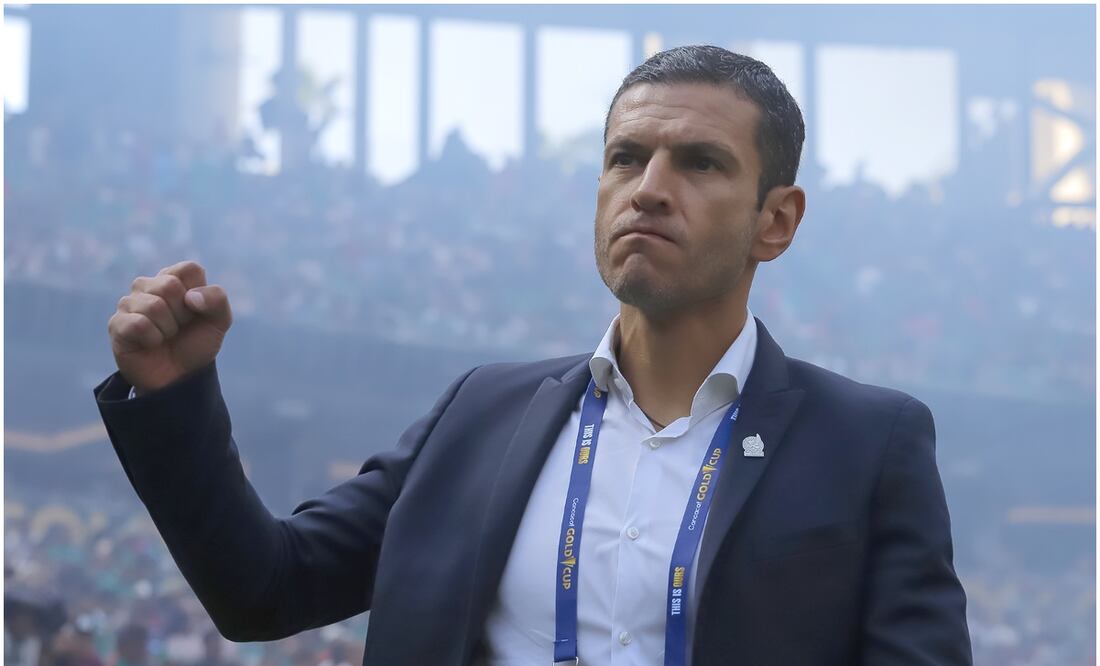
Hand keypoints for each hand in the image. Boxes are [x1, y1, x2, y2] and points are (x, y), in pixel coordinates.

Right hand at [108, 260, 232, 393]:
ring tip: (165, 336)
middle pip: (170, 285)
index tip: (196, 312)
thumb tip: (190, 297)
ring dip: (169, 329)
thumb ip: (217, 299)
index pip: (189, 269)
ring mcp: (129, 303)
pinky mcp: (117, 323)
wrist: (180, 376)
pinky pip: (139, 324)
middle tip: (179, 327)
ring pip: (154, 305)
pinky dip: (153, 338)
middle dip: (183, 314)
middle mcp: (148, 285)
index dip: (199, 295)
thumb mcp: (219, 321)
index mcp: (173, 278)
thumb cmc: (196, 343)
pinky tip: (151, 343)